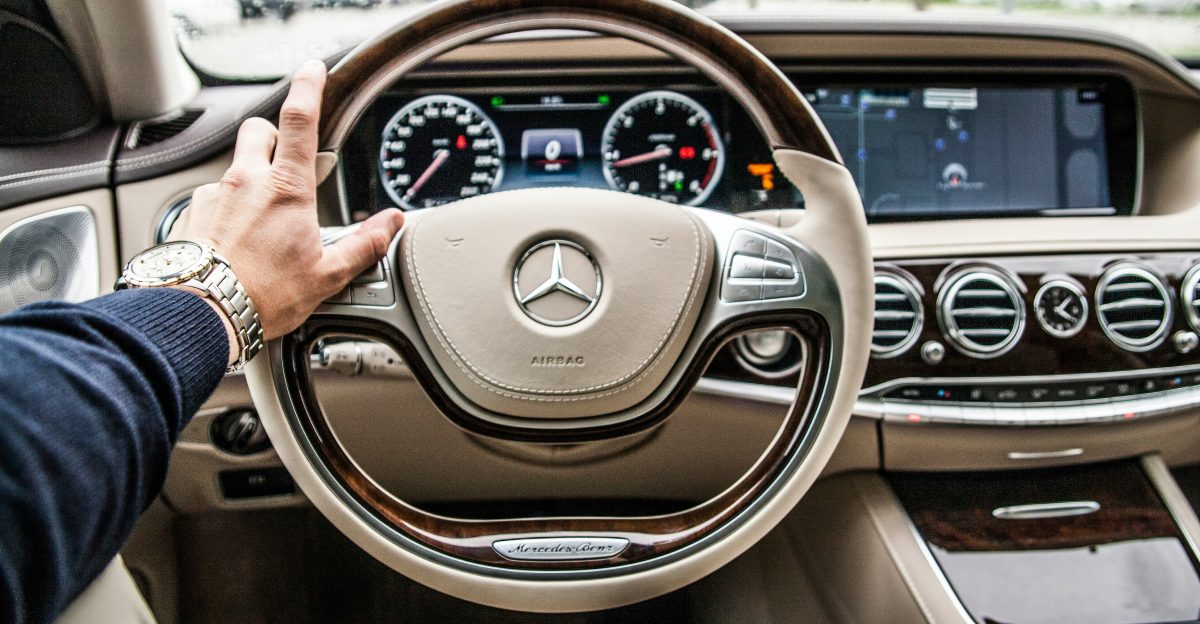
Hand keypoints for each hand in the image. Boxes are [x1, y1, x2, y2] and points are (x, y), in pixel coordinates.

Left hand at [171, 60, 404, 340]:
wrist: (199, 314)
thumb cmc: (262, 297)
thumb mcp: (326, 275)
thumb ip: (362, 245)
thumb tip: (391, 224)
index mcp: (286, 190)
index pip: (300, 120)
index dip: (309, 87)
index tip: (313, 70)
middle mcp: (245, 183)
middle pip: (259, 130)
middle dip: (274, 135)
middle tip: (288, 160)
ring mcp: (213, 197)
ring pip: (234, 168)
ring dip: (250, 181)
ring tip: (261, 223)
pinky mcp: (190, 215)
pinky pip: (212, 200)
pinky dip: (226, 212)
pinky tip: (234, 244)